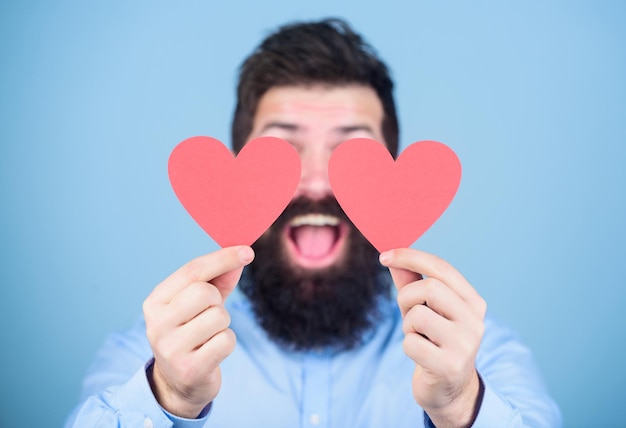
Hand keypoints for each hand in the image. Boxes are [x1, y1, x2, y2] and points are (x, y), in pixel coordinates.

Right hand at [142, 246, 254, 417]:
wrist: (178, 383)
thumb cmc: (192, 332)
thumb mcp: (200, 303)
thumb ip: (219, 278)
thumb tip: (242, 254)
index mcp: (155, 302)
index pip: (191, 271)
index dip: (222, 258)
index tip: (247, 251)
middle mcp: (157, 324)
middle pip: (205, 292)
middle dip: (217, 301)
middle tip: (208, 315)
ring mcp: (171, 348)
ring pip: (218, 316)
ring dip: (222, 325)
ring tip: (208, 336)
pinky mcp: (189, 369)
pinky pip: (226, 340)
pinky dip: (227, 343)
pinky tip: (212, 352)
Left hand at [379, 248, 485, 427]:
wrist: (450, 390)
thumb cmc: (434, 342)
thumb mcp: (424, 309)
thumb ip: (410, 282)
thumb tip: (392, 257)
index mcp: (472, 302)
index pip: (441, 268)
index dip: (410, 257)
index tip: (385, 256)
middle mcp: (474, 320)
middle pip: (430, 287)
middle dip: (407, 297)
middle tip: (406, 313)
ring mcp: (465, 344)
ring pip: (418, 315)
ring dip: (407, 325)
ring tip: (418, 337)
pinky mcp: (449, 366)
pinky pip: (411, 343)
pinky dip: (408, 346)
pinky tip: (420, 355)